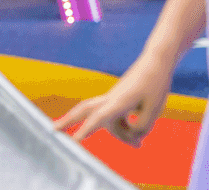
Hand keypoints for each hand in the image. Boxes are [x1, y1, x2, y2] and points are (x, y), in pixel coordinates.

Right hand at [53, 55, 172, 147]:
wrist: (155, 63)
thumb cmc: (155, 85)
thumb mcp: (154, 110)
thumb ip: (141, 128)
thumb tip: (132, 137)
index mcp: (119, 101)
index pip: (99, 117)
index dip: (86, 130)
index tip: (74, 140)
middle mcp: (111, 99)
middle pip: (83, 110)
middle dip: (68, 120)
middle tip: (52, 130)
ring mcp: (112, 99)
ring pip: (107, 122)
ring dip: (118, 135)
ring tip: (138, 144)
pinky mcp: (116, 100)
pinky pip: (115, 119)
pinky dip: (123, 129)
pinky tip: (137, 135)